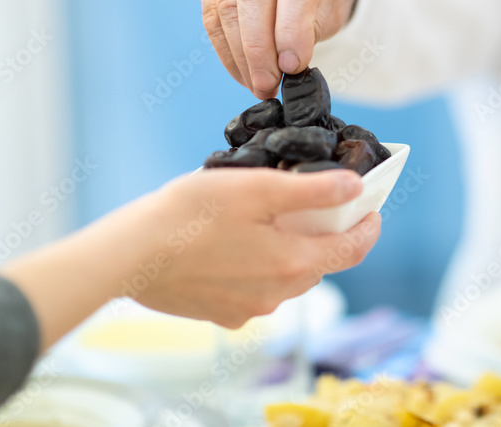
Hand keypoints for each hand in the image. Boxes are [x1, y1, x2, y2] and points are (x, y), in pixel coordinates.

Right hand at [0, 167, 379, 346]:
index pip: (353, 249)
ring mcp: (248, 309)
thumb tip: (353, 187)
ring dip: (290, 249)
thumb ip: (311, 191)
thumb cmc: (189, 215)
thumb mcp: (257, 188)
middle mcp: (277, 294)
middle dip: (326, 233)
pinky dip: (258, 265)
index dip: (368, 226)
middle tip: (314, 202)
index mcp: (293, 263)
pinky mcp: (221, 313)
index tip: (371, 209)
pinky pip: (255, 288)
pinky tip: (235, 243)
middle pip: (320, 261)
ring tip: (269, 217)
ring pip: (287, 275)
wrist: (129, 257)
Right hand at [201, 0, 358, 98]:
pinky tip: (243, 71)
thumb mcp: (335, 7)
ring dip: (240, 54)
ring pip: (226, 4)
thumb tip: (284, 64)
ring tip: (258, 83)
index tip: (293, 66)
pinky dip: (225, 50)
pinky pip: (211, 13)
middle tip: (269, 83)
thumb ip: (311, 29)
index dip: (291, 28)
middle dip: (259, 47)